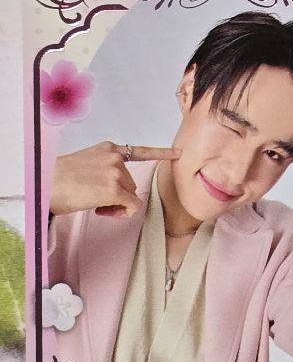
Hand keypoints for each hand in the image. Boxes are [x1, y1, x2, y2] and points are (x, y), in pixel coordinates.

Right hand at [49, 142, 180, 218]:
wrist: (44, 185)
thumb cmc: (59, 179)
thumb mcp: (86, 164)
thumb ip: (106, 170)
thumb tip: (120, 190)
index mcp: (108, 149)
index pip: (139, 151)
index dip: (161, 153)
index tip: (178, 154)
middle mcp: (115, 158)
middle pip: (131, 183)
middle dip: (118, 194)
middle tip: (96, 200)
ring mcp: (116, 173)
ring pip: (130, 195)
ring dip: (117, 204)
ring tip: (94, 203)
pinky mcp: (115, 190)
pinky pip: (132, 206)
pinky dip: (123, 213)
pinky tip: (103, 211)